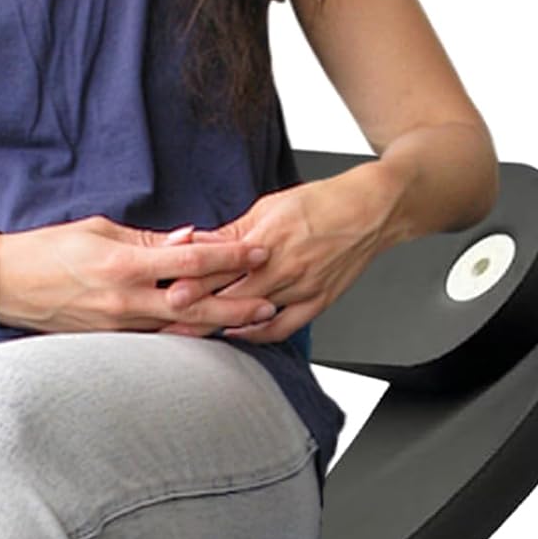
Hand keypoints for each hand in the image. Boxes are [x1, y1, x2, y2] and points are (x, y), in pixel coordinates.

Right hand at [0, 214, 280, 335]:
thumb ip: (149, 239)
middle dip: (237, 303)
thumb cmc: (47, 251)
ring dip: (218, 323)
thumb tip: (190, 239)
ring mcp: (118, 325)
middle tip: (271, 301)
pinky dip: (185, 335)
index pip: (192, 259)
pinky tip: (208, 335)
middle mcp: (126, 300)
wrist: (6, 284)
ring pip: (180, 327)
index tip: (258, 251)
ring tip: (251, 321)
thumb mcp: (99, 230)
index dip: (230, 256)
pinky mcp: (110, 340)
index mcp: (125, 264)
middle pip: (196, 304)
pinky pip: (157, 339)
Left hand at [156, 164, 396, 342]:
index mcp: (268, 239)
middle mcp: (285, 267)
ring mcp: (303, 287)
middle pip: (230, 297)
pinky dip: (257, 334)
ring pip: (253, 316)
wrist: (373, 209)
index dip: (191, 284)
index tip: (164, 295)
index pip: (220, 268)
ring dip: (222, 326)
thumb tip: (195, 241)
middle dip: (197, 312)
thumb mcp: (268, 206)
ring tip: (192, 334)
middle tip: (167, 323)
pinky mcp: (319, 301)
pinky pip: (283, 327)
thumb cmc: (322, 203)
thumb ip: (231, 231)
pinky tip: (236, 335)